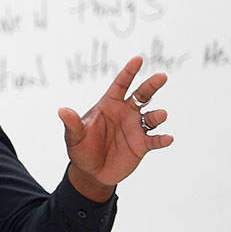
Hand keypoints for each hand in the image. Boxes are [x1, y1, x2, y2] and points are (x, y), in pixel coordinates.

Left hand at [59, 56, 172, 197]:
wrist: (91, 172)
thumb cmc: (81, 149)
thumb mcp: (74, 137)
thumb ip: (72, 123)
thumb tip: (62, 110)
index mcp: (109, 105)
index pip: (121, 84)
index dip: (129, 72)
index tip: (138, 59)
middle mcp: (125, 113)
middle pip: (142, 95)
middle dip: (151, 85)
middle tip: (161, 76)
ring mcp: (135, 128)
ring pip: (151, 117)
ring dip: (157, 115)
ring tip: (160, 115)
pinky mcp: (142, 145)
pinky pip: (155, 140)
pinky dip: (162, 139)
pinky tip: (168, 138)